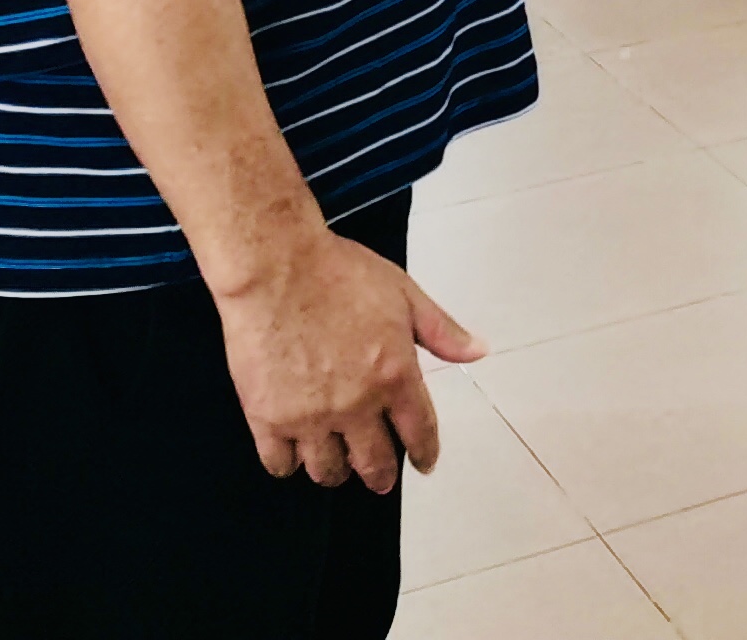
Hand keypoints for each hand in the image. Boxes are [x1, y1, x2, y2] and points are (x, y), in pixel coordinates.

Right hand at [216, 226, 481, 491]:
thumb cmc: (339, 273)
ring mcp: (311, 416)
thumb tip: (478, 351)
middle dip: (380, 475)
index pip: (419, 433)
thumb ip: (442, 331)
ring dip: (336, 471)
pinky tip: (294, 455)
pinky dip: (290, 465)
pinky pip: (281, 463)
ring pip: (327, 470)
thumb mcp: (404, 294)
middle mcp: (357, 405)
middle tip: (379, 478)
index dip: (424, 453)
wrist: (277, 267)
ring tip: (337, 464)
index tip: (424, 464)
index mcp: (395, 375)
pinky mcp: (268, 418)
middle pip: (374, 463)